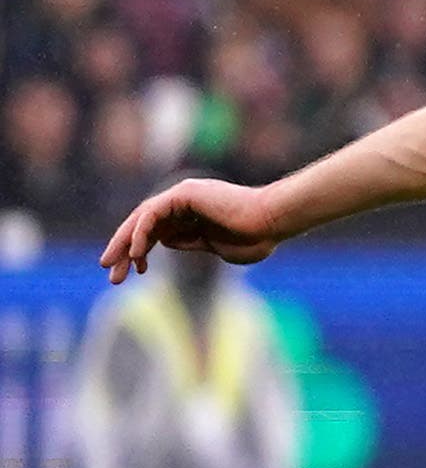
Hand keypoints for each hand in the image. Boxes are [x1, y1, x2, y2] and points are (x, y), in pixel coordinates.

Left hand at [100, 179, 280, 281]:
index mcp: (194, 214)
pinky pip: (152, 214)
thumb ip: (189, 243)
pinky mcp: (184, 194)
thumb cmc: (256, 237)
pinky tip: (137, 254)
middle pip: (145, 225)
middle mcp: (185, 200)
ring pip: (142, 218)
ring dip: (125, 243)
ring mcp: (183, 195)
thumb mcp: (215, 247)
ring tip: (113, 266)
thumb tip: (163, 242)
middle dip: (125, 249)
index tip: (135, 273)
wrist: (273, 222)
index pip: (158, 231)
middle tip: (110, 273)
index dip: (142, 252)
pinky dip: (141, 233)